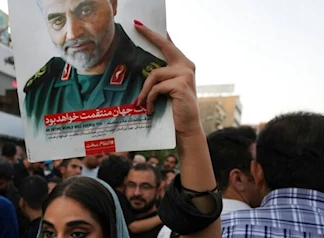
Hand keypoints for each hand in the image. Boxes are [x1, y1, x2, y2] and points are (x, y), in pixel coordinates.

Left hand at [134, 22, 200, 136]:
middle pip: (164, 47)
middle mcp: (186, 66)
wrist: (186, 127)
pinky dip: (149, 99)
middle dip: (150, 35)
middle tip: (137, 26)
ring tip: (141, 104)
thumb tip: (141, 67)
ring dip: (145, 91)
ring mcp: (185, 74)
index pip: (169, 45)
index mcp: (183, 65)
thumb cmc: (173, 109)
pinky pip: (156, 88)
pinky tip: (149, 109)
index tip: (143, 24)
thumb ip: (160, 77)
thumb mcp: (166, 89)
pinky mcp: (181, 85)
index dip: (157, 34)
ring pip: (154, 74)